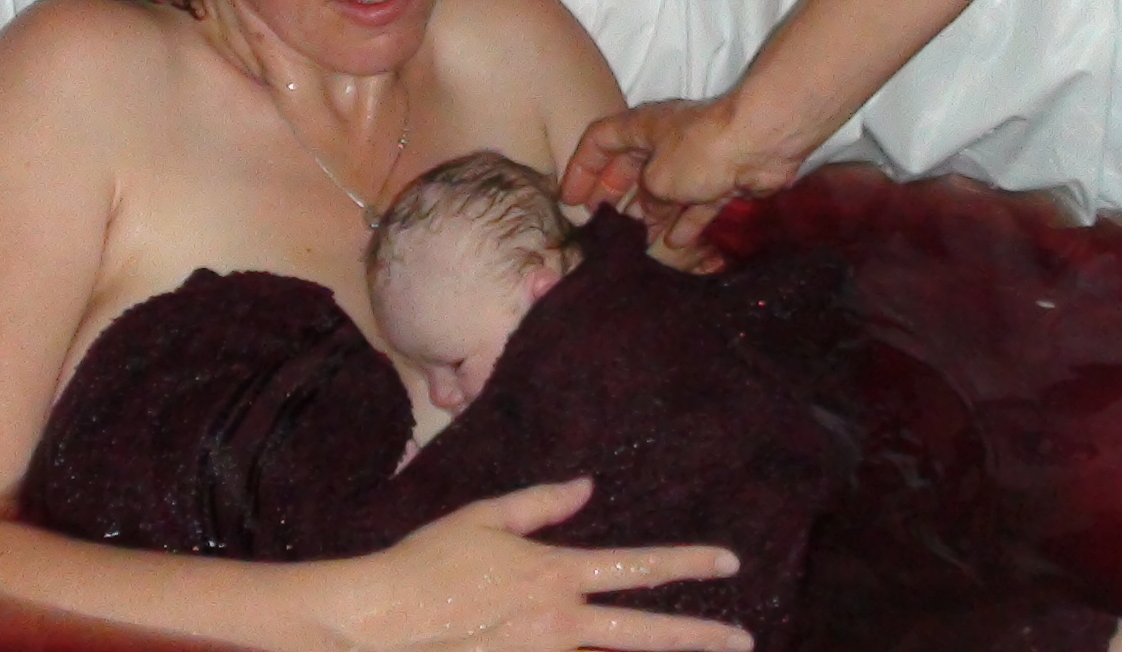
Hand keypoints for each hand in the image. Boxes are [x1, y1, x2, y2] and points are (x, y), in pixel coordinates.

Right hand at [330, 479, 751, 651]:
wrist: (378, 621)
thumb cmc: (424, 563)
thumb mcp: (482, 518)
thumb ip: (540, 505)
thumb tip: (587, 486)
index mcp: (554, 572)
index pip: (637, 566)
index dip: (687, 563)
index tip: (729, 562)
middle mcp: (559, 621)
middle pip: (645, 632)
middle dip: (700, 637)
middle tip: (744, 640)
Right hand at [560, 98, 801, 252]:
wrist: (762, 141)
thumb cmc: (700, 151)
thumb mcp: (657, 179)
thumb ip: (645, 199)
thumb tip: (650, 212)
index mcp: (641, 127)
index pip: (599, 140)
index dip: (581, 168)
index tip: (569, 199)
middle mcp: (665, 140)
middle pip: (630, 165)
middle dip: (614, 192)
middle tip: (600, 221)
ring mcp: (695, 159)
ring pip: (664, 188)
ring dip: (651, 213)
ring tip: (637, 240)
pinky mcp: (722, 177)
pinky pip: (697, 202)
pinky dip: (686, 221)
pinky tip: (676, 244)